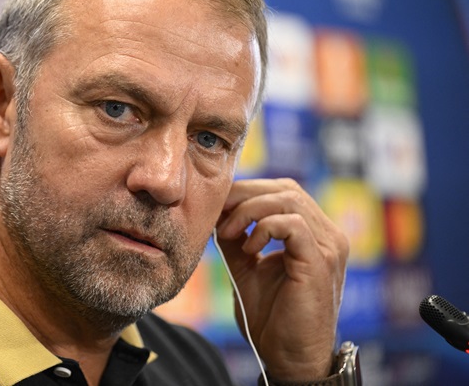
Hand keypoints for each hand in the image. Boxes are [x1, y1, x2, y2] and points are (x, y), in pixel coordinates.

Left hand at [215, 178, 348, 380]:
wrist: (290, 358)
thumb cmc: (271, 317)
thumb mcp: (247, 267)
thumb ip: (237, 238)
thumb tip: (219, 212)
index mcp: (314, 234)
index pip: (282, 192)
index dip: (248, 192)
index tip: (218, 207)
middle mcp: (328, 235)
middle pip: (285, 189)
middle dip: (244, 194)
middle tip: (217, 212)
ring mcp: (329, 246)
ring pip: (288, 199)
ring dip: (249, 210)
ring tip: (227, 232)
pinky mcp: (321, 260)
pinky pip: (292, 224)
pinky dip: (263, 228)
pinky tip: (248, 249)